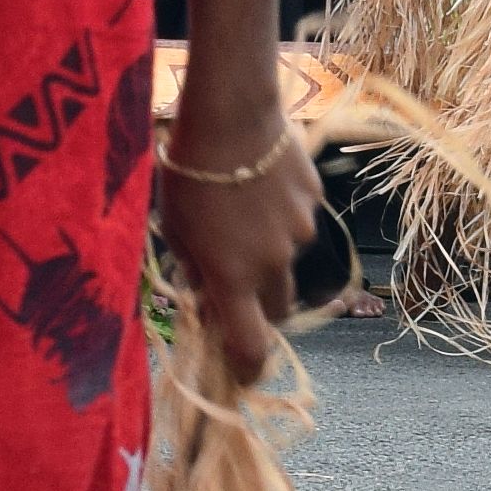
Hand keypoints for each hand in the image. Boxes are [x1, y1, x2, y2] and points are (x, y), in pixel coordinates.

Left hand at [153, 116, 322, 396]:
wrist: (232, 115)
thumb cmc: (188, 175)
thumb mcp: (175, 229)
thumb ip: (194, 268)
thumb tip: (205, 291)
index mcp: (233, 278)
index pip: (251, 344)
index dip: (251, 366)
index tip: (245, 374)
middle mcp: (272, 263)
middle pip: (280, 306)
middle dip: (263, 304)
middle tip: (239, 278)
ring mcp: (299, 231)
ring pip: (288, 256)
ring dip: (269, 248)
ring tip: (241, 206)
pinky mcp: (314, 199)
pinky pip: (299, 218)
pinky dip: (282, 212)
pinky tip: (258, 180)